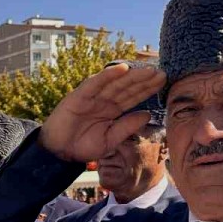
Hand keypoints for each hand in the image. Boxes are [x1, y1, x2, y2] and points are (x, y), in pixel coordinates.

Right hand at [39, 63, 165, 162]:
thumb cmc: (82, 146)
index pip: (133, 96)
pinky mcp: (79, 96)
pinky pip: (95, 83)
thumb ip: (127, 127)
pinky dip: (108, 75)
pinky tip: (123, 68)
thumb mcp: (110, 140)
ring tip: (149, 71)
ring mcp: (92, 96)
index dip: (147, 89)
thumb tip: (147, 115)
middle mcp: (104, 100)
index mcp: (112, 110)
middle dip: (144, 80)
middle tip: (163, 73)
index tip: (164, 81)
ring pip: (115, 83)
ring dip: (132, 75)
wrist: (59, 153)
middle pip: (127, 87)